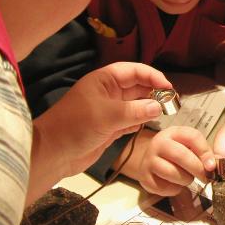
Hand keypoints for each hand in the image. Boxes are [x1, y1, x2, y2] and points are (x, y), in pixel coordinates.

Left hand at [32, 62, 169, 185]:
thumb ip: (136, 111)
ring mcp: (109, 111)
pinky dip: (140, 122)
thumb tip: (159, 107)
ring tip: (165, 113)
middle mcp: (108, 93)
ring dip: (149, 108)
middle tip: (172, 103)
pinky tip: (148, 125)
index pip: (133, 71)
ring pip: (136, 105)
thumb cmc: (76, 126)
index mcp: (104, 81)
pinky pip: (131, 121)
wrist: (52, 153)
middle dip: (154, 93)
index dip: (152, 76)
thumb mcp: (108, 115)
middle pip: (137, 87)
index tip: (169, 87)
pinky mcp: (109, 128)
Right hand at [135, 126, 214, 195]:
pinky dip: (174, 189)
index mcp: (172, 132)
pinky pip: (164, 188)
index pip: (192, 137)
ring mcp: (149, 161)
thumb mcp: (188, 145)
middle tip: (205, 177)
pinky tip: (176, 184)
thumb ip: (202, 152)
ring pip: (172, 173)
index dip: (205, 151)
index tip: (212, 165)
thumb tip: (212, 166)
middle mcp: (158, 144)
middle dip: (197, 169)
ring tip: (187, 178)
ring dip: (186, 179)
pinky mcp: (145, 178)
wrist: (150, 160)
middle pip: (181, 155)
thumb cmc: (175, 152)